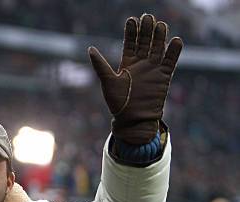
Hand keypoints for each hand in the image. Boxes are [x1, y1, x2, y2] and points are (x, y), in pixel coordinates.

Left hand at [89, 14, 182, 144]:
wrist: (133, 120)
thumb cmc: (119, 104)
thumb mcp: (108, 82)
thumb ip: (101, 65)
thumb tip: (90, 49)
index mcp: (127, 63)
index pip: (130, 43)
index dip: (131, 32)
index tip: (132, 19)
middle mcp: (141, 64)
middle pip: (146, 42)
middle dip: (146, 29)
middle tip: (148, 17)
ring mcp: (154, 69)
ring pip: (159, 48)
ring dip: (160, 36)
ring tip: (160, 24)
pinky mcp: (164, 76)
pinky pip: (171, 61)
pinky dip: (174, 51)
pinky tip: (175, 40)